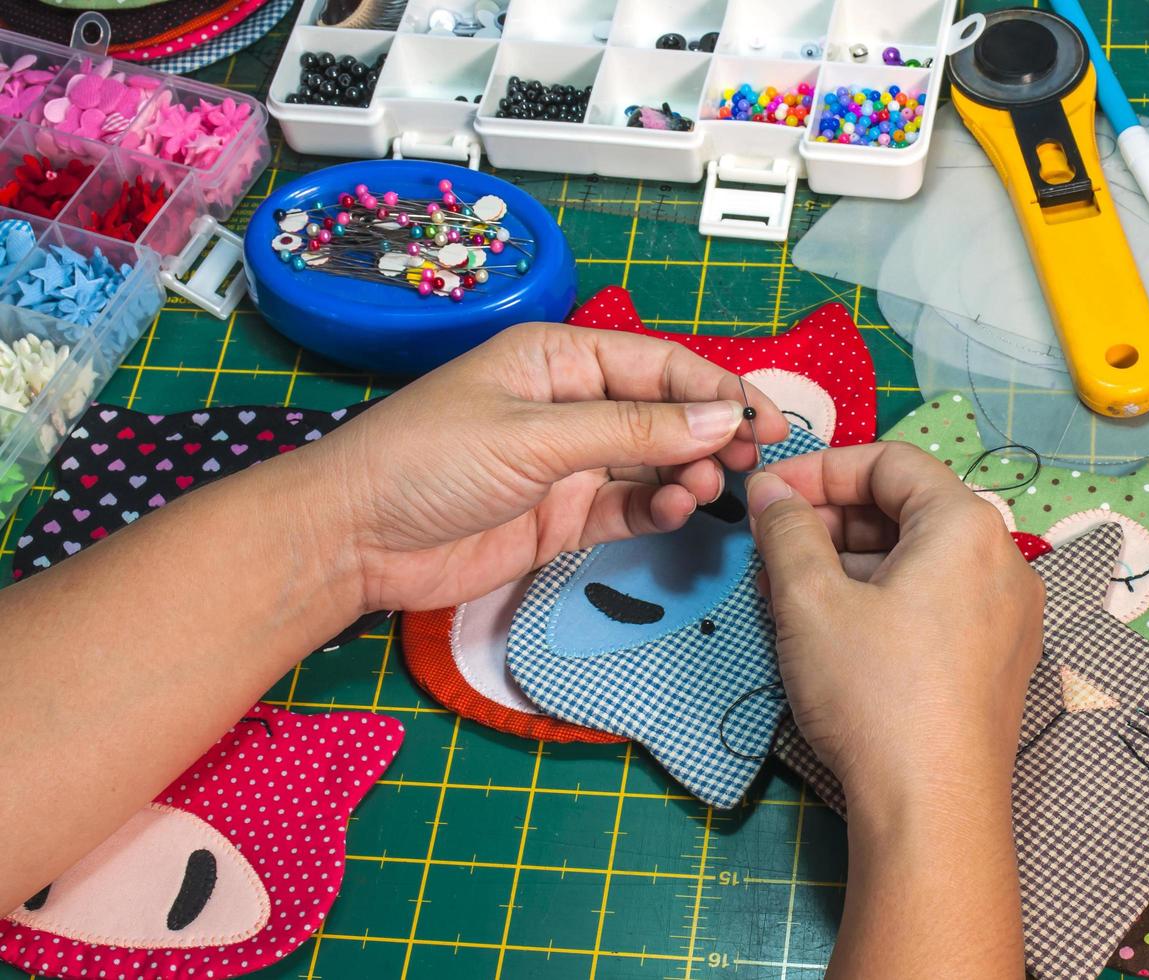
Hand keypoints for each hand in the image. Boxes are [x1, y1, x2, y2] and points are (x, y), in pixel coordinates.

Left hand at [293, 322, 787, 611]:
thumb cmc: (428, 461)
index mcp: (558, 359)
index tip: (760, 419)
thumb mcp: (535, 436)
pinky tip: (676, 508)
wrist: (356, 540)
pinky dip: (658, 507)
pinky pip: (628, 505)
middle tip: (753, 457)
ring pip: (652, 460)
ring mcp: (568, 463)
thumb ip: (631, 430)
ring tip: (707, 487)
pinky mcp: (562, 516)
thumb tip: (718, 419)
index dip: (713, 389)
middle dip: (710, 431)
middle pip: (662, 411)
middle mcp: (569, 405)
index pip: (656, 365)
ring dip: (687, 472)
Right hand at [746, 441, 1044, 815]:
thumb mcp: (812, 601)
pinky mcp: (999, 660)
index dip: (820, 469)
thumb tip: (769, 491)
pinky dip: (884, 597)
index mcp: (967, 526)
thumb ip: (787, 530)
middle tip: (770, 547)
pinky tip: (834, 628)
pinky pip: (937, 601)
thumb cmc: (874, 693)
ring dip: (851, 561)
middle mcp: (1003, 559)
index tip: (766, 495)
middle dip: (832, 519)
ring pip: (920, 559)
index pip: (890, 461)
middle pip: (908, 508)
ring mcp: (1008, 614)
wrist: (933, 810)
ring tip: (789, 592)